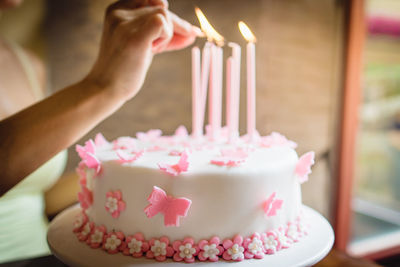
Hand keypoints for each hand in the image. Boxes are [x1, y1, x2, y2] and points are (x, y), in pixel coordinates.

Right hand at [85, 0, 200, 101]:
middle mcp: (119, 12)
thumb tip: (193, 32)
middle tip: (192, 35)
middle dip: (178, 24)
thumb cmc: (124, 69)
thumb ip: (162, 35)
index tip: (185, 29)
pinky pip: (162, 23)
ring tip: (153, 50)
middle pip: (161, 7)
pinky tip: (154, 49)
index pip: (152, 2)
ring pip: (164, 14)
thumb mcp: (144, 45)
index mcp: (117, 9)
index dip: (168, 15)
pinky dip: (167, 36)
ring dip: (168, 34)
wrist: (105, 88)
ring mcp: (125, 23)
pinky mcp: (134, 37)